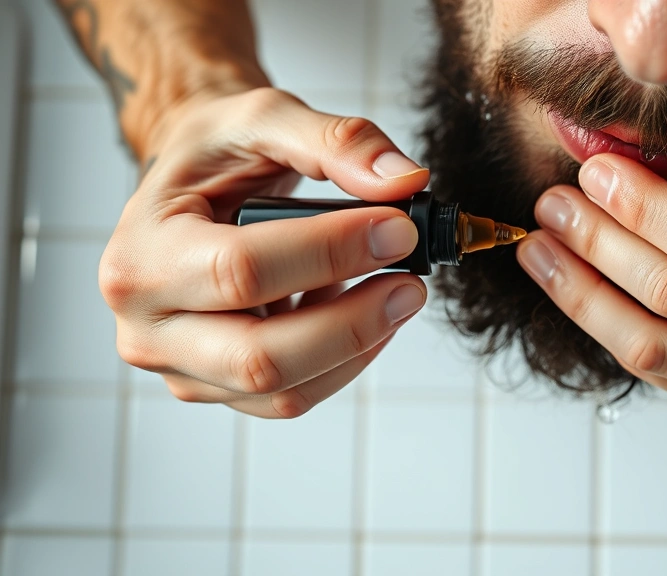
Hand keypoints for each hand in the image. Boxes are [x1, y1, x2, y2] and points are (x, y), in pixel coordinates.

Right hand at [101, 88, 430, 417]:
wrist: (189, 186)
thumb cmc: (216, 154)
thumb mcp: (264, 117)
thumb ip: (337, 141)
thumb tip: (404, 181)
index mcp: (140, 254)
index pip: (242, 271)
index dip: (330, 253)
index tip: (398, 228)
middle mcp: (146, 325)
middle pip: (259, 357)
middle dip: (353, 324)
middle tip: (411, 283)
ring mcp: (180, 366)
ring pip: (284, 389)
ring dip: (356, 345)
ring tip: (393, 290)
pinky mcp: (217, 386)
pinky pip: (294, 395)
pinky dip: (343, 360)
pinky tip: (359, 310)